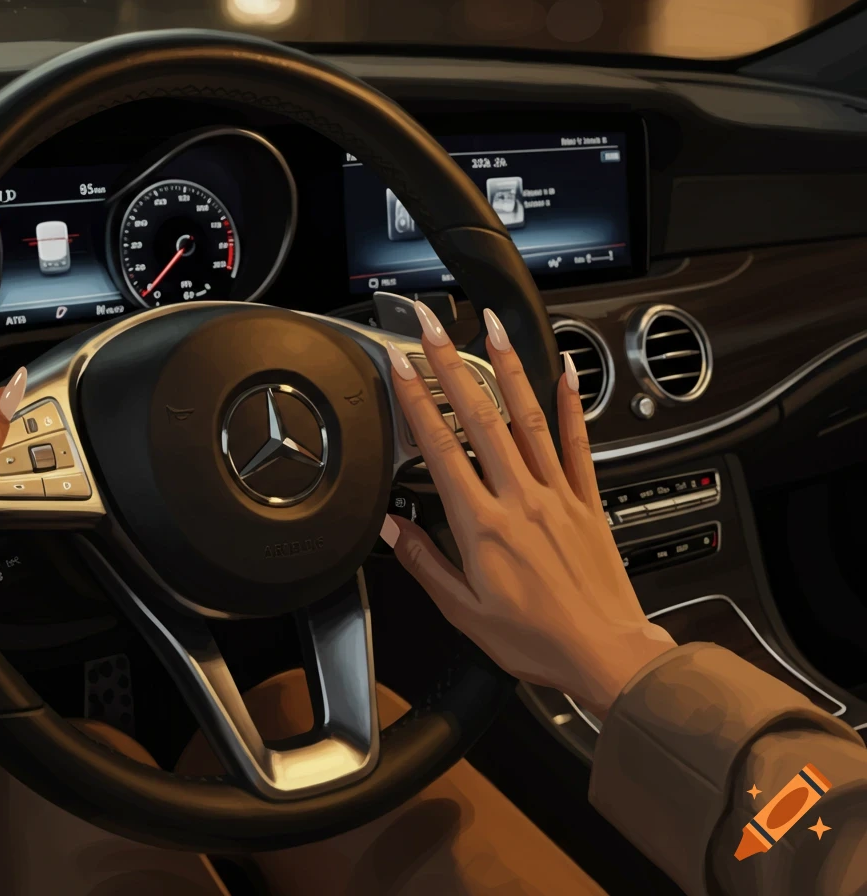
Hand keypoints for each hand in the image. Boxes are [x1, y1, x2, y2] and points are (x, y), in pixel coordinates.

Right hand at [381, 303, 674, 717]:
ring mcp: (557, 495)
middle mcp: (521, 499)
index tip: (400, 368)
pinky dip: (571, 404)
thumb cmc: (537, 641)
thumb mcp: (463, 612)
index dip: (416, 402)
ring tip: (491, 327)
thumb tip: (393, 527)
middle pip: (480, 418)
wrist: (607, 654)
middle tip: (433, 328)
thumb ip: (425, 562)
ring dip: (507, 368)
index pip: (441, 449)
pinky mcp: (587, 501)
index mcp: (483, 526)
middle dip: (451, 365)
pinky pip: (578, 444)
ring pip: (528, 418)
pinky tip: (567, 371)